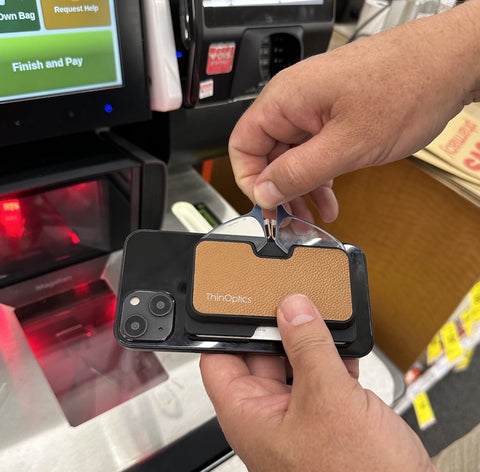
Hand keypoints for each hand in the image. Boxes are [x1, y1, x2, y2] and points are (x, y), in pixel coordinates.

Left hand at [200, 294, 438, 471]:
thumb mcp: (328, 398)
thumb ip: (308, 347)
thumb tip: (293, 309)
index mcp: (249, 416)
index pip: (219, 360)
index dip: (226, 329)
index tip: (240, 302)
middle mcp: (269, 416)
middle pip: (260, 357)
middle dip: (276, 328)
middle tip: (292, 300)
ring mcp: (299, 416)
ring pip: (294, 364)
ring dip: (307, 341)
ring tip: (319, 314)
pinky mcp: (327, 418)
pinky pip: (321, 376)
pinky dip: (332, 357)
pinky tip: (344, 342)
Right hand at [228, 1, 479, 220]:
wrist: (450, 63)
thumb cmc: (408, 87)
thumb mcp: (348, 145)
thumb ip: (299, 172)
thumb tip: (264, 192)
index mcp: (285, 100)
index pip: (243, 146)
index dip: (251, 182)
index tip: (269, 207)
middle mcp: (294, 102)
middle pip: (267, 154)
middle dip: (280, 191)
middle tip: (292, 220)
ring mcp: (314, 108)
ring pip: (292, 157)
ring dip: (302, 189)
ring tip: (314, 214)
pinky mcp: (333, 116)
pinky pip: (314, 151)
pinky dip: (320, 177)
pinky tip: (330, 198)